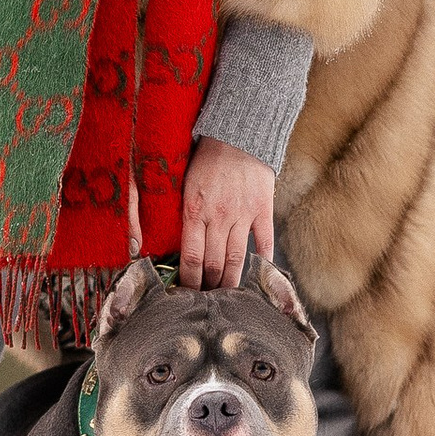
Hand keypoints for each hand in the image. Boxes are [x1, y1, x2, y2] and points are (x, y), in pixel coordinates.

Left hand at [179, 140, 275, 291]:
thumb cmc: (206, 157)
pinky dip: (263, 261)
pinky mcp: (263, 208)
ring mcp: (242, 214)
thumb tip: (170, 242)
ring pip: (236, 259)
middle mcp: (218, 217)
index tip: (186, 295)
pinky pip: (264, 241)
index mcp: (194, 211)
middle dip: (209, 287)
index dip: (189, 282)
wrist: (237, 133)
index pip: (190, 258)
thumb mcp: (184, 184)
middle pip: (213, 264)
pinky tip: (260, 275)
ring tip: (228, 298)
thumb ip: (183, 214)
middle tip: (207, 302)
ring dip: (230, 282)